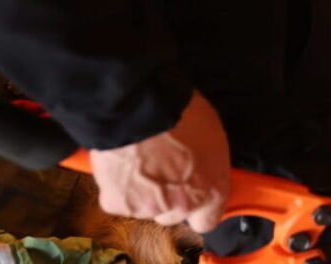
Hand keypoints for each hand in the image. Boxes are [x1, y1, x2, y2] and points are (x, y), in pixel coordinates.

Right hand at [89, 91, 229, 232]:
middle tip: (161, 168)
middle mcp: (182, 205)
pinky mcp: (118, 203)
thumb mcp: (213, 137)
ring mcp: (148, 207)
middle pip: (172, 214)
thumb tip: (202, 168)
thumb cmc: (180, 115)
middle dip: (167, 197)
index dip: (197, 209)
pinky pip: (118, 199)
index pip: (206, 221)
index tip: (191, 195)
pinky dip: (117, 186)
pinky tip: (121, 165)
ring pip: (144, 207)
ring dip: (141, 190)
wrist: (138, 110)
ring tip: (139, 161)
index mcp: (212, 190)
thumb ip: (208, 165)